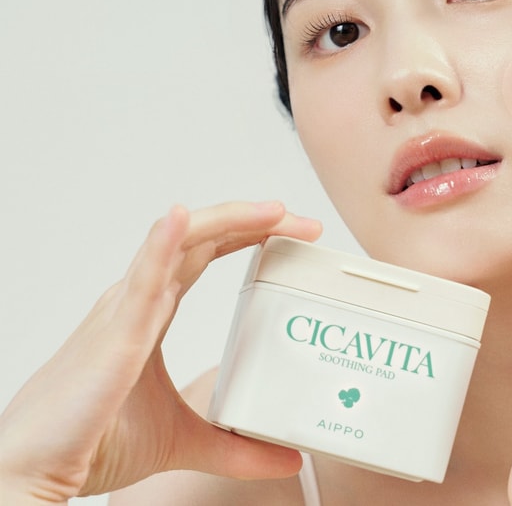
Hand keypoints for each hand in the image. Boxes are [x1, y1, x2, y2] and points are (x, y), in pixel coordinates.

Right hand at [0, 201, 320, 503]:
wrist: (36, 471)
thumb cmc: (93, 440)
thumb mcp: (184, 439)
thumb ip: (235, 448)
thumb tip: (287, 458)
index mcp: (152, 308)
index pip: (207, 251)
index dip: (249, 233)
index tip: (296, 233)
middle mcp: (140, 296)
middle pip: (202, 236)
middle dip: (255, 220)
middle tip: (304, 222)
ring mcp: (125, 307)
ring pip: (179, 242)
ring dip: (228, 220)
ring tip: (273, 211)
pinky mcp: (114, 333)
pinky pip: (140, 278)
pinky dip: (161, 244)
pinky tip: (180, 219)